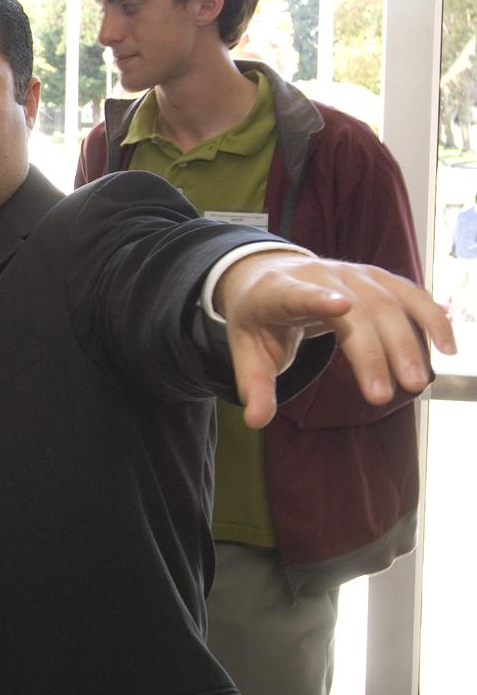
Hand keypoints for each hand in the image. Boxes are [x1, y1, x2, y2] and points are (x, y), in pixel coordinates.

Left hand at [215, 252, 454, 428]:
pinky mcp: (376, 277)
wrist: (268, 274)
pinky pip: (410, 295)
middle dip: (372, 352)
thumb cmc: (259, 318)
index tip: (339, 306)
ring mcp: (351, 273)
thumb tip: (254, 421)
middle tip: (382, 396)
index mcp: (277, 291)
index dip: (317, 299)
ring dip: (407, 342)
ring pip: (387, 303)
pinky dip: (431, 319)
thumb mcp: (246, 350)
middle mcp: (318, 274)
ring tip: (418, 384)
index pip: (296, 294)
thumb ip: (254, 385)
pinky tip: (448, 348)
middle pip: (354, 310)